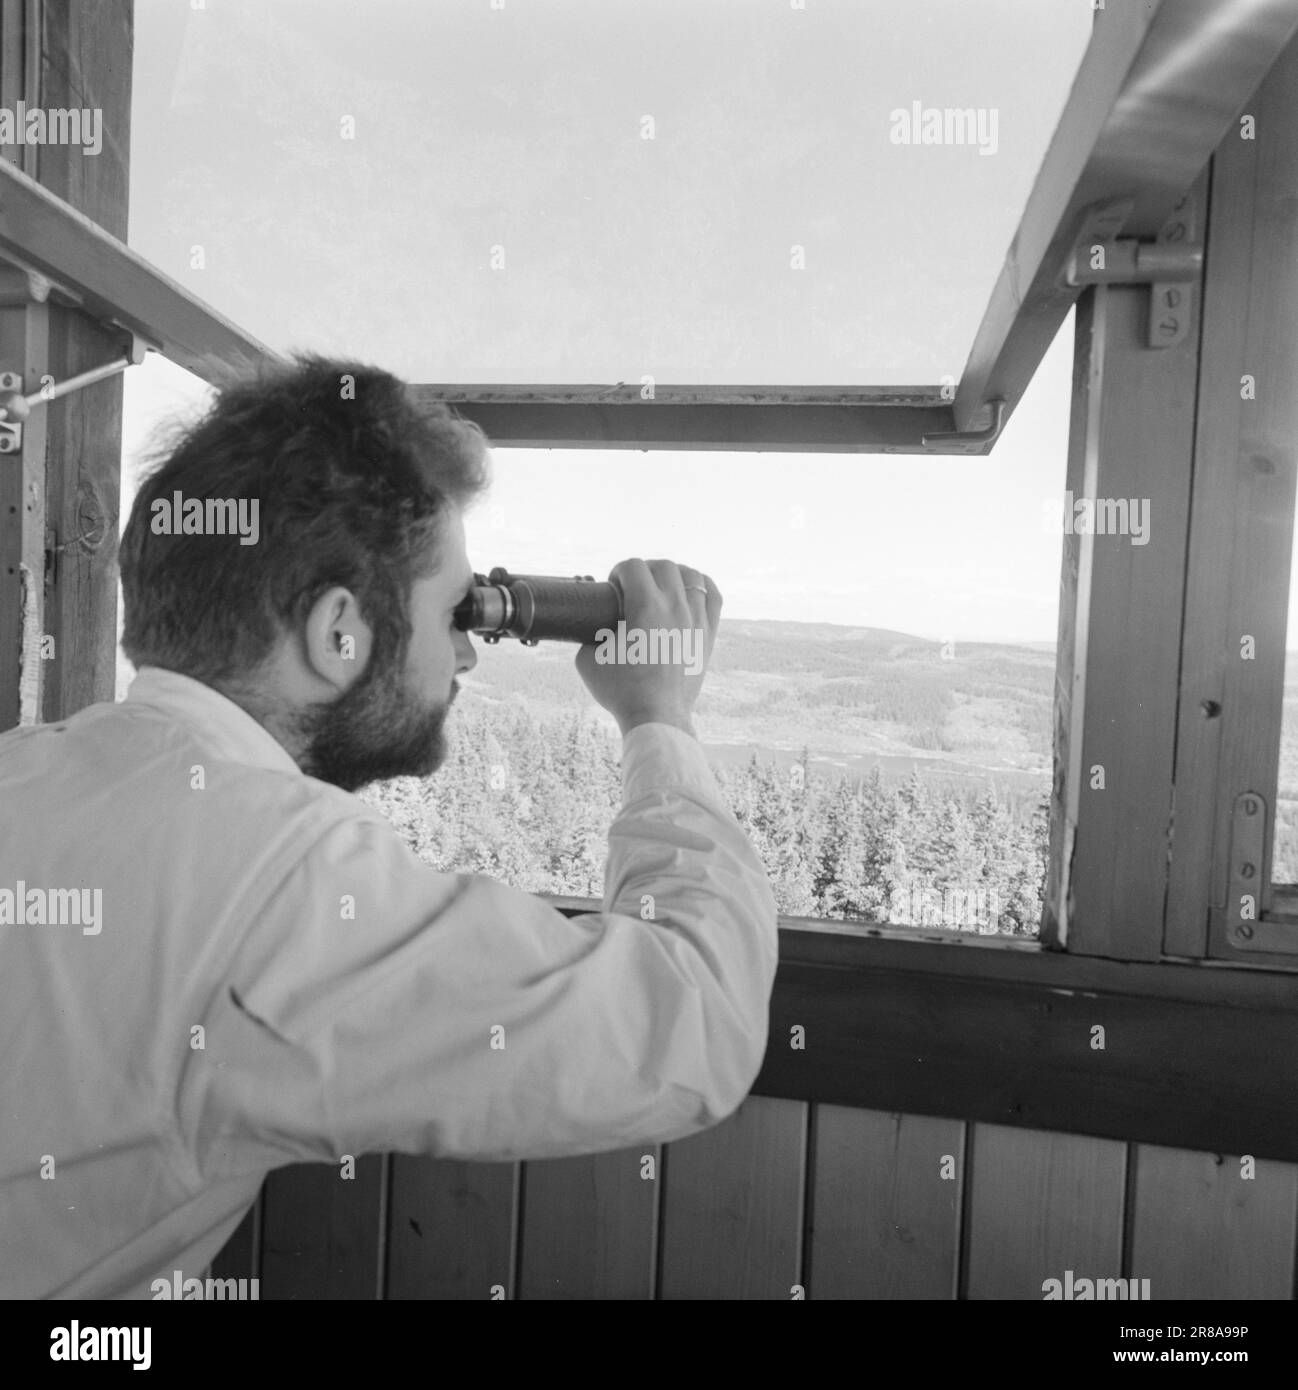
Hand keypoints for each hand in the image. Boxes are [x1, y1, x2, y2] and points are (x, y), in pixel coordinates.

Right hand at [574, 558, 720, 737]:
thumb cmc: (621, 691)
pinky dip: (701, 585)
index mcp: (646, 607)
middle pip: (663, 566)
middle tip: (632, 588)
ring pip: (691, 575)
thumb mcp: (587, 660)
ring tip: (659, 587)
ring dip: (672, 575)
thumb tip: (593, 625)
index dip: (617, 572)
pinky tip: (689, 591)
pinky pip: (713, 595)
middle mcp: (675, 607)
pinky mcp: (708, 634)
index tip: (612, 588)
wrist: (656, 717)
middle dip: (643, 570)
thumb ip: (588, 635)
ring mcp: (696, 619)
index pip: (633, 566)